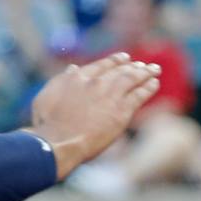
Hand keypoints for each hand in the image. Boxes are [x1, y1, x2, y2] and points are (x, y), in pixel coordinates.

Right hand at [30, 52, 162, 178]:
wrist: (57, 141)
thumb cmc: (46, 124)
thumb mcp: (47, 96)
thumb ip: (62, 80)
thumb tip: (72, 68)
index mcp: (78, 77)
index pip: (102, 65)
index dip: (115, 61)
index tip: (124, 58)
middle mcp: (96, 82)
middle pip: (120, 70)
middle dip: (133, 66)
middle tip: (142, 65)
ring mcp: (110, 95)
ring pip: (132, 79)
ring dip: (145, 73)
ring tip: (154, 70)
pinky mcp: (121, 111)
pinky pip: (140, 94)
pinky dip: (148, 87)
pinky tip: (154, 83)